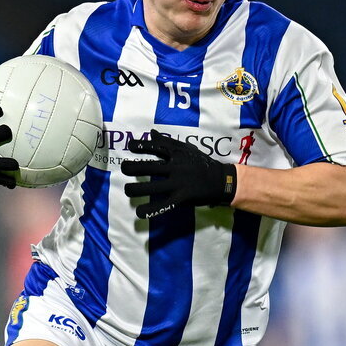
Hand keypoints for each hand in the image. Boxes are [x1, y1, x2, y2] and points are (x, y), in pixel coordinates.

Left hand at [121, 130, 236, 217]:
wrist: (221, 180)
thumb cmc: (201, 163)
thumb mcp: (186, 149)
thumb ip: (167, 142)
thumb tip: (151, 133)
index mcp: (177, 154)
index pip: (155, 147)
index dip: (140, 146)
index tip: (129, 146)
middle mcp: (176, 167)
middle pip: (148, 167)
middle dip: (131, 168)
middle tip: (124, 168)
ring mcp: (178, 183)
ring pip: (151, 187)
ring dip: (135, 189)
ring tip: (128, 190)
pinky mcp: (182, 198)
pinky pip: (163, 205)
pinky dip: (150, 210)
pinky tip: (139, 212)